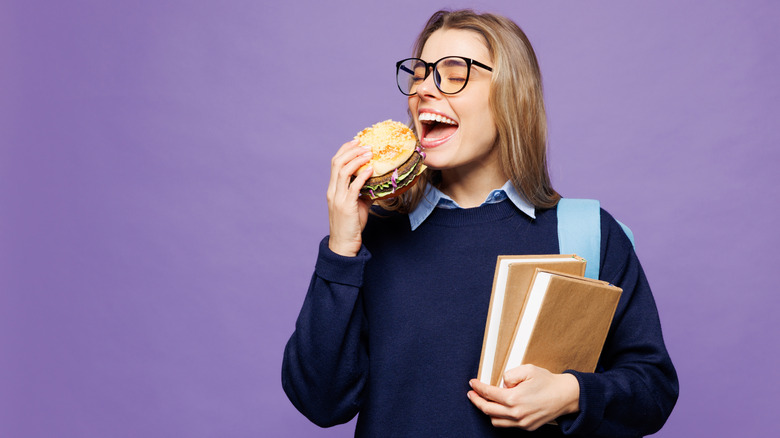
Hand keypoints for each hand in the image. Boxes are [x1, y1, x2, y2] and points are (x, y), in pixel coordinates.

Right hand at [326, 139, 374, 256]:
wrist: (344, 244)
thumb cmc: (351, 226)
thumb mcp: (357, 205)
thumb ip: (363, 192)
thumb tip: (376, 183)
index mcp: (333, 189)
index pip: (335, 163)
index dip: (345, 150)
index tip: (357, 142)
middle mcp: (333, 191)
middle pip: (337, 162)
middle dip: (351, 150)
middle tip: (365, 144)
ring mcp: (338, 198)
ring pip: (343, 171)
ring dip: (357, 159)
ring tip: (369, 153)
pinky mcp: (346, 206)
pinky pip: (353, 187)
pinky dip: (362, 176)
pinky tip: (371, 170)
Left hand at [467, 365, 579, 430]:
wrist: (566, 396)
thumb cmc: (548, 382)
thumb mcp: (527, 369)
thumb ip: (509, 375)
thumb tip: (501, 384)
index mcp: (514, 398)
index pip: (489, 394)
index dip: (478, 388)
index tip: (472, 383)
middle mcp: (516, 413)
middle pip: (488, 410)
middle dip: (477, 401)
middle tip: (472, 394)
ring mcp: (522, 422)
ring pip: (496, 421)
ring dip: (488, 411)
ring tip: (485, 402)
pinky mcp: (527, 427)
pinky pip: (508, 425)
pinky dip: (500, 417)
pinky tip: (500, 408)